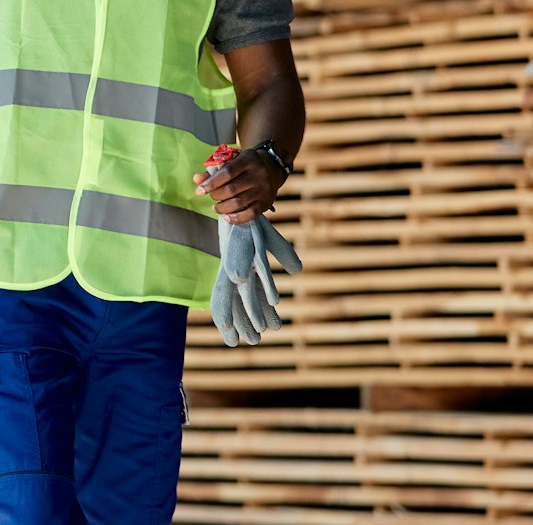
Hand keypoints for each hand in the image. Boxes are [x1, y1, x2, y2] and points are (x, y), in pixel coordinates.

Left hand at [194, 149, 286, 223]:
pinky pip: (250, 214)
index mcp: (248, 160)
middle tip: (211, 196)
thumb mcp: (231, 161)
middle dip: (216, 195)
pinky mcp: (267, 202)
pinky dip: (236, 218)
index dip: (211, 183)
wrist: (271, 168)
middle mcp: (258, 174)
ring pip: (239, 203)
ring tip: (216, 207)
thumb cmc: (244, 165)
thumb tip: (197, 179)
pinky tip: (227, 217)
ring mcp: (264, 189)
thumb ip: (213, 170)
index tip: (199, 191)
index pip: (227, 172)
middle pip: (231, 189)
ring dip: (223, 208)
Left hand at [210, 216, 302, 345]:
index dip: (243, 320)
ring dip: (250, 305)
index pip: (242, 300)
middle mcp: (235, 263)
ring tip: (259, 326)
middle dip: (245, 320)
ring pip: (243, 284)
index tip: (248, 340)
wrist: (235, 190)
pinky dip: (249, 270)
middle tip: (253, 342)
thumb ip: (281, 254)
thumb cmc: (250, 214)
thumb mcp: (268, 237)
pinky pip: (248, 256)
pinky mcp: (241, 236)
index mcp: (238, 267)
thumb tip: (298, 272)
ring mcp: (237, 252)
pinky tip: (251, 285)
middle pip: (239, 299)